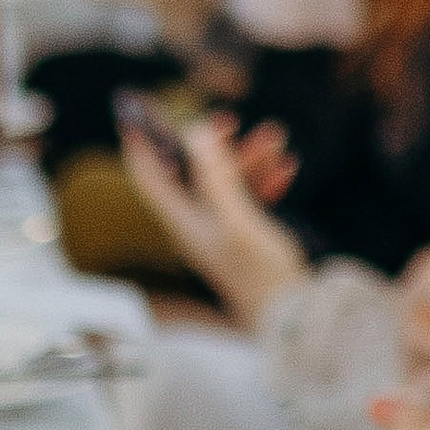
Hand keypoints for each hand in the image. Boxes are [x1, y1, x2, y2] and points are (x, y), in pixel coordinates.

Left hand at [119, 112, 307, 331]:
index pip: (148, 176)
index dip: (140, 142)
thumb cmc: (262, 275)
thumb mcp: (238, 219)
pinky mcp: (245, 237)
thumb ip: (216, 175)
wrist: (294, 317)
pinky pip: (248, 198)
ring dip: (247, 158)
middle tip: (229, 119)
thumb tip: (195, 130)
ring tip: (276, 138)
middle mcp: (196, 224)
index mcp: (182, 221)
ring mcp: (221, 230)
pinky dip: (264, 180)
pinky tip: (287, 169)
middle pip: (190, 171)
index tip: (135, 112)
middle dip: (210, 142)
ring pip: (225, 181)